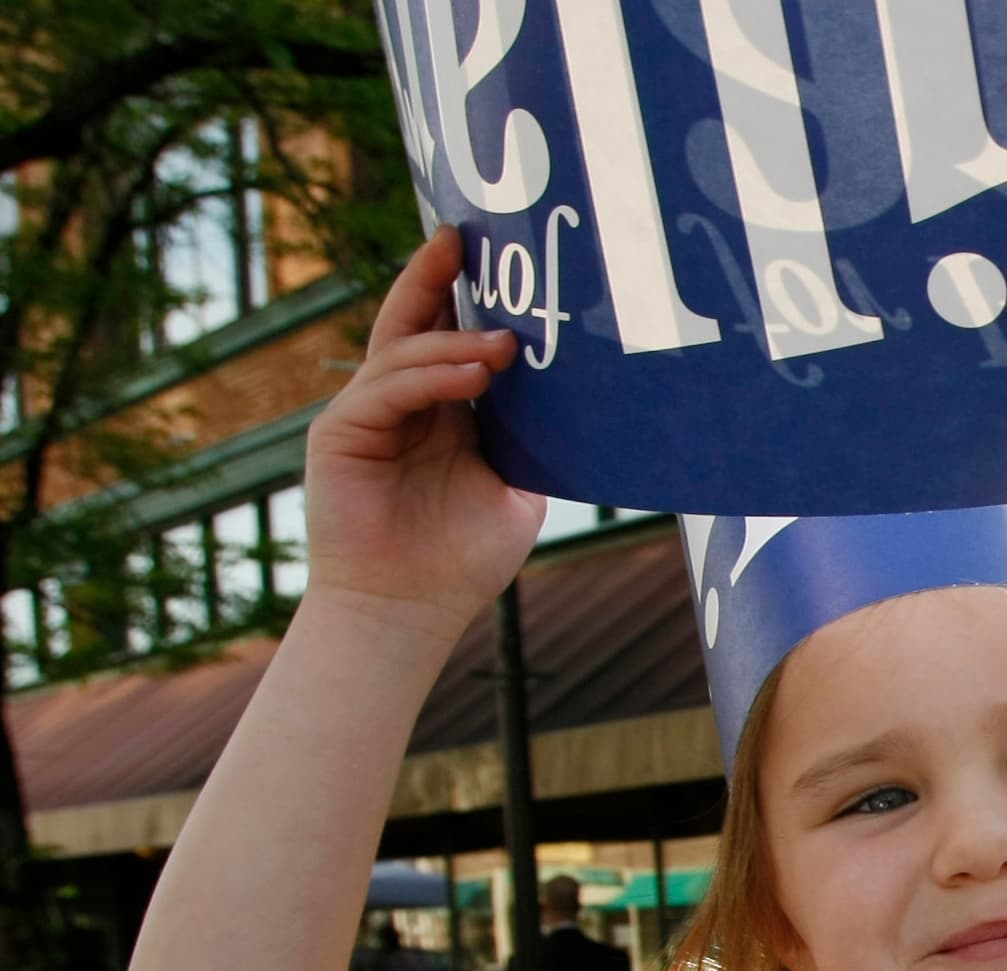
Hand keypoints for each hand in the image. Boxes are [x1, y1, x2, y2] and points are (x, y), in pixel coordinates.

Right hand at [304, 226, 546, 632]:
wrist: (409, 610)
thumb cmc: (462, 557)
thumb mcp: (514, 488)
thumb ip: (532, 441)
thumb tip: (579, 398)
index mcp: (438, 409)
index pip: (446, 336)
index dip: (463, 296)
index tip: (494, 254)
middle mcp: (399, 402)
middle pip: (411, 322)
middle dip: (433, 278)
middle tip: (462, 238)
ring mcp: (366, 414)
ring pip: (403, 353)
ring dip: (454, 342)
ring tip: (505, 345)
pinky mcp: (340, 433)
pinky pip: (387, 390)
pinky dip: (430, 377)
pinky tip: (472, 374)